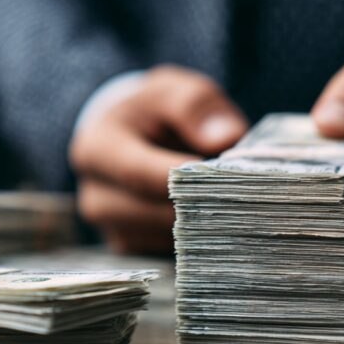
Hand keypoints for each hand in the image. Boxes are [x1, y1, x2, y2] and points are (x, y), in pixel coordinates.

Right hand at [71, 65, 248, 253]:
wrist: (126, 135)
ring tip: (233, 200)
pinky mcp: (128, 247)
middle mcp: (95, 195)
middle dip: (202, 205)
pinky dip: (196, 239)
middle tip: (248, 194)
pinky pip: (169, 253)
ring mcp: (110, 227)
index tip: (226, 178)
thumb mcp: (172, 90)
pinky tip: (218, 218)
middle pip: (154, 213)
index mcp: (97, 149)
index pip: (139, 173)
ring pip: (165, 238)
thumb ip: (195, 106)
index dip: (184, 180)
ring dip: (203, 224)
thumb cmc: (153, 111)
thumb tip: (225, 139)